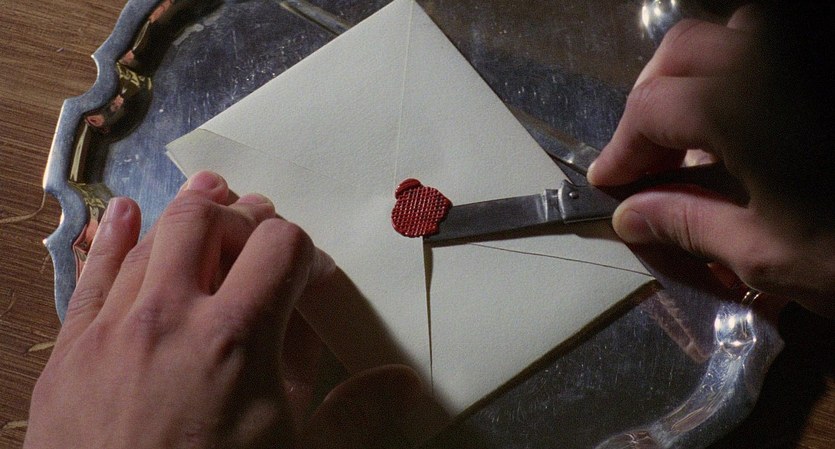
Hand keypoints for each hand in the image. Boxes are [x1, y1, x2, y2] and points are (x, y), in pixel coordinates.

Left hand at [25, 172, 435, 448]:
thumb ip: (354, 413)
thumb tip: (404, 383)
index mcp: (237, 337)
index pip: (281, 245)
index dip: (305, 251)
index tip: (310, 276)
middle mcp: (172, 316)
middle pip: (210, 219)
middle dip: (245, 216)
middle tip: (261, 235)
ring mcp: (114, 328)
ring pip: (152, 236)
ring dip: (187, 212)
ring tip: (211, 201)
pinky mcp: (72, 349)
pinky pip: (90, 274)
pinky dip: (113, 237)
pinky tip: (125, 215)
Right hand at [587, 6, 834, 315]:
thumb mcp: (768, 253)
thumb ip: (687, 224)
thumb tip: (631, 217)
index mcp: (738, 101)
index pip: (650, 112)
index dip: (622, 150)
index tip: (609, 183)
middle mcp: (769, 57)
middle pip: (680, 56)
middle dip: (651, 104)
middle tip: (647, 158)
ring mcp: (808, 54)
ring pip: (730, 36)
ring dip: (698, 79)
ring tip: (697, 135)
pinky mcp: (829, 68)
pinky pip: (773, 46)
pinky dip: (745, 73)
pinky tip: (754, 122)